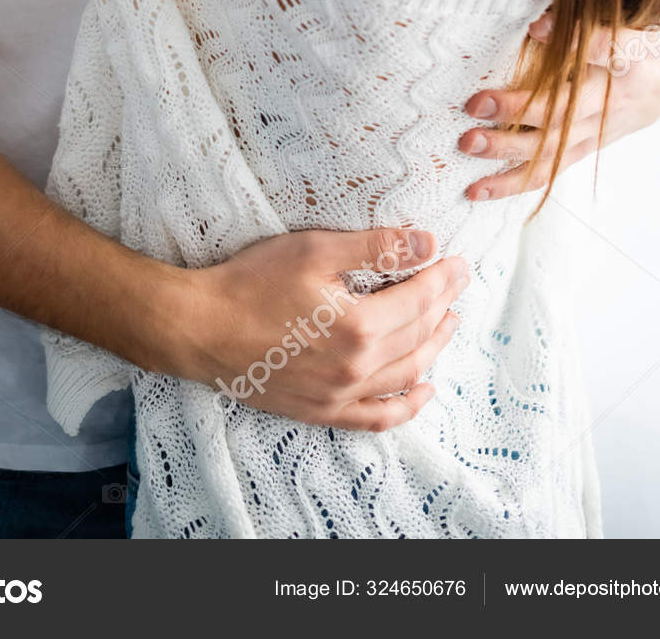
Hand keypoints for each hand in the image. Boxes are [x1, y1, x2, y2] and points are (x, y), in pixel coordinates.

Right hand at [175, 226, 468, 431]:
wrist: (201, 329)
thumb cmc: (252, 283)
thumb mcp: (315, 250)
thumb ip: (376, 248)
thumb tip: (428, 242)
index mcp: (359, 326)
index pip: (419, 300)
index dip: (443, 278)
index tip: (458, 261)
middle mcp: (357, 369)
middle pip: (418, 337)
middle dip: (444, 306)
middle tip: (458, 284)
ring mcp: (340, 396)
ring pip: (406, 375)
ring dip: (435, 348)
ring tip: (448, 323)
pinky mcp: (322, 411)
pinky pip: (378, 416)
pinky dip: (408, 405)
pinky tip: (424, 388)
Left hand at [458, 16, 659, 199]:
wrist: (659, 85)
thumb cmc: (631, 40)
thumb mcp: (621, 17)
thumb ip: (584, 17)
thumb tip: (538, 25)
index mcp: (629, 60)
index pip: (606, 49)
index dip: (574, 41)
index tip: (537, 27)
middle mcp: (611, 103)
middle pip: (566, 109)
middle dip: (519, 109)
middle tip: (476, 103)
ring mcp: (594, 132)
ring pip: (551, 148)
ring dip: (506, 149)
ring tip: (468, 144)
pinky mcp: (580, 150)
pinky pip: (546, 172)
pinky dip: (510, 183)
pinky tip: (476, 190)